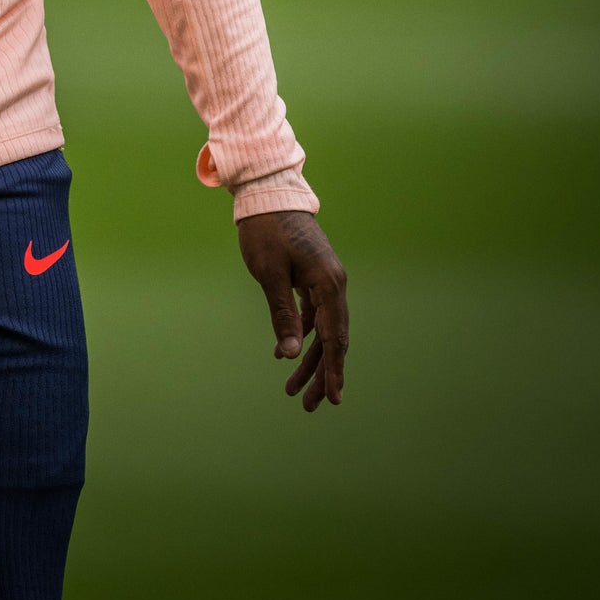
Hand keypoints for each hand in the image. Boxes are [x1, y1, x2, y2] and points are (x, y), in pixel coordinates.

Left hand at [237, 209, 347, 410]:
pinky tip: (285, 353)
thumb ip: (283, 315)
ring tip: (293, 388)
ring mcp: (325, 280)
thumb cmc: (265, 231)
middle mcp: (334, 283)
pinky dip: (303, 334)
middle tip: (307, 405)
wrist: (267, 194)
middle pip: (332, 338)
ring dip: (310, 357)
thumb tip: (291, 354)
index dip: (332, 370)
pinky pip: (315, 314)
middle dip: (320, 372)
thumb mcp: (269, 274)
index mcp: (328, 283)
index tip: (332, 399)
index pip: (334, 337)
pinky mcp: (314, 277)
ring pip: (323, 329)